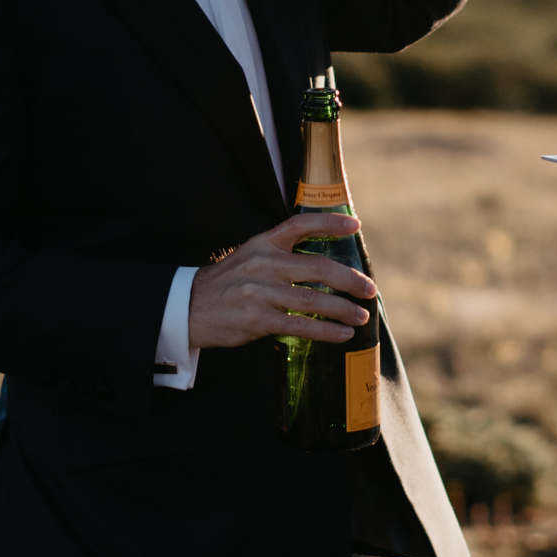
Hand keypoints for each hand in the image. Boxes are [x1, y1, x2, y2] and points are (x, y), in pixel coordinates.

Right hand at [187, 213, 377, 349]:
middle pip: (317, 268)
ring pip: (312, 300)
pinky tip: (342, 334)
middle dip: (349, 280)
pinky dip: (325, 331)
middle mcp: (263, 264)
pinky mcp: (257, 319)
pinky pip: (299, 325)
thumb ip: (280, 256)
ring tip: (362, 315)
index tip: (354, 224)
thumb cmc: (226, 284)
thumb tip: (323, 266)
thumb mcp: (249, 256)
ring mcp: (260, 292)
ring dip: (342, 309)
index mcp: (263, 243)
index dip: (329, 222)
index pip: (299, 224)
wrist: (187, 308)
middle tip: (369, 289)